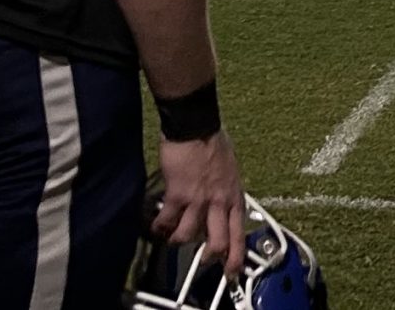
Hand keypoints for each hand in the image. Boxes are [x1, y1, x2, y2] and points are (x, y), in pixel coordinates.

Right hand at [153, 130, 245, 281]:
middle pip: (218, 242)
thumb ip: (225, 190)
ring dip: (178, 240)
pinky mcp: (178, 195)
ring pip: (188, 236)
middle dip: (209, 257)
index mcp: (234, 194)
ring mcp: (199, 200)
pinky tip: (156, 226)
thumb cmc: (212, 141)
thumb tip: (219, 204)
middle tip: (203, 262)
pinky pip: (166, 221)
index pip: (239, 232)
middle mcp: (219, 201)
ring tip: (172, 237)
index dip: (236, 256)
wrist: (196, 125)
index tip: (232, 269)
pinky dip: (159, 227)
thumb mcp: (230, 169)